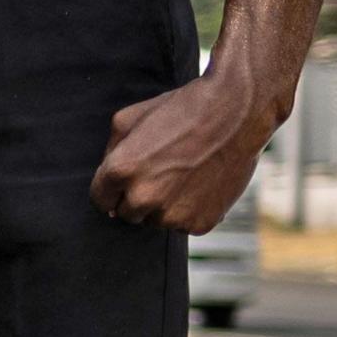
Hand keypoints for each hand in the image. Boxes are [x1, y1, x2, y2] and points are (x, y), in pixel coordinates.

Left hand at [90, 65, 267, 233]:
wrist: (236, 113)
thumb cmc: (180, 111)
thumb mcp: (128, 119)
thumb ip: (110, 153)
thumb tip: (105, 182)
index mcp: (121, 171)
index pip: (100, 200)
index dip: (111, 190)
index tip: (125, 181)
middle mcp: (144, 197)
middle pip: (127, 214)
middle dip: (136, 198)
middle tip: (160, 173)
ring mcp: (173, 214)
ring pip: (156, 221)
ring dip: (163, 206)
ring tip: (184, 175)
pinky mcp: (201, 223)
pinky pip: (184, 225)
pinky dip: (190, 210)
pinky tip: (201, 184)